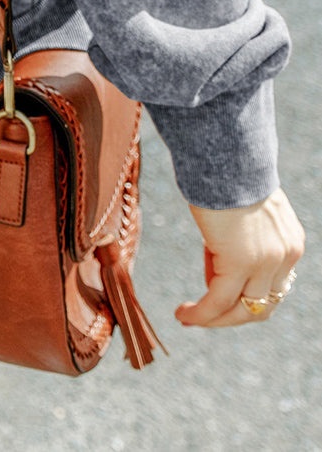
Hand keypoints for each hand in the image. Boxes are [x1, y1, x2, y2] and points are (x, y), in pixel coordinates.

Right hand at [176, 187, 304, 328]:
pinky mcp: (242, 261)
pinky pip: (218, 300)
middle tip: (203, 316)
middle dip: (230, 316)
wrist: (225, 154)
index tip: (216, 298)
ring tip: (188, 318)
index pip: (272, 286)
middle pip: (262, 306)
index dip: (244, 298)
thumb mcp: (243, 213)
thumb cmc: (227, 173)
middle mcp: (286, 256)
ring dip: (215, 319)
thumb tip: (216, 267)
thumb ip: (239, 241)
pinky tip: (183, 314)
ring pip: (242, 310)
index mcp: (290, 243)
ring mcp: (267, 261)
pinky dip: (201, 314)